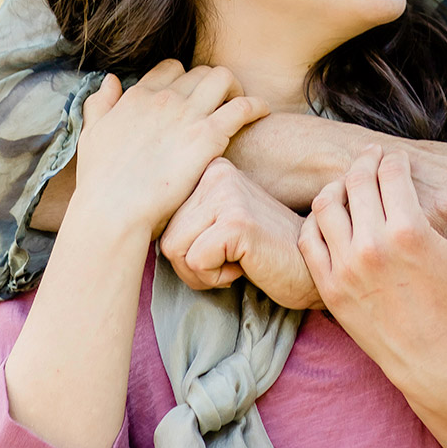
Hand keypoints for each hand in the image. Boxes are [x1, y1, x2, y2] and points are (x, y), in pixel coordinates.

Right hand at [69, 61, 269, 239]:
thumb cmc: (100, 183)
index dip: (183, 80)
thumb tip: (110, 80)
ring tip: (238, 107)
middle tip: (219, 106)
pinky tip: (261, 113)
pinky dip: (256, 106)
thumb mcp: (91, 135)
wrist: (113, 211)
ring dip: (234, 88)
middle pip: (200, 72)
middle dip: (212, 84)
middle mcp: (164, 99)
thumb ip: (100, 104)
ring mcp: (187, 115)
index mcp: (138, 96)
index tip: (190, 98)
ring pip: (223, 78)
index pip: (170, 69)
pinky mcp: (208, 137)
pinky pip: (243, 107)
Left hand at [159, 157, 319, 309]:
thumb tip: (134, 229)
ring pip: (175, 251)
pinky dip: (217, 278)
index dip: (187, 250)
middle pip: (165, 237)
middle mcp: (216, 173)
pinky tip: (246, 265)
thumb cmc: (263, 254)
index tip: (222, 247)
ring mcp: (228, 195)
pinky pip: (196, 262)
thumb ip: (187, 219)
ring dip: (203, 273)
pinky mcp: (236, 222)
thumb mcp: (219, 224)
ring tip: (237, 260)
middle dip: (192, 264)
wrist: (311, 269)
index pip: (162, 221)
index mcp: (210, 169)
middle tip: (230, 259)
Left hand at [299, 147, 446, 395]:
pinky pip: (308, 240)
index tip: (397, 159)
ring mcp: (346, 267)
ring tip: (348, 183)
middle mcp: (372, 246)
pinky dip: (315, 221)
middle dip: (365, 162)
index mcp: (409, 232)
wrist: (433, 360)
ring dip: (336, 186)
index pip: (390, 173)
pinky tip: (331, 216)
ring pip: (326, 205)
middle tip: (371, 157)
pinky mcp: (329, 287)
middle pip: (356, 181)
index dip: (394, 159)